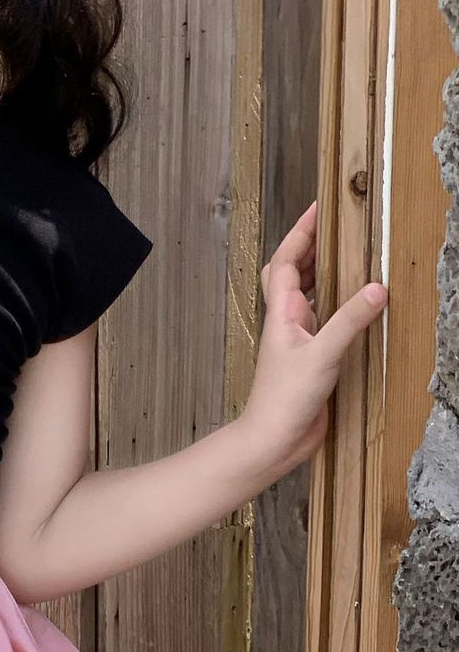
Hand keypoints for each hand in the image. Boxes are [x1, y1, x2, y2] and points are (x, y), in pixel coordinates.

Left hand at [239, 201, 388, 477]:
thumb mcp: (321, 355)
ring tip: (349, 256)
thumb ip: (349, 320)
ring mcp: (299, 342)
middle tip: (336, 228)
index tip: (320, 208)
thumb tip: (378, 288)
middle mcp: (288, 323)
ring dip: (324, 276)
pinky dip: (339, 308)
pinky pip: (326, 323)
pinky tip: (357, 305)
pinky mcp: (312, 361)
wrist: (272, 443)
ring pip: (309, 298)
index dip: (300, 233)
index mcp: (282, 314)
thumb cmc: (283, 401)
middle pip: (293, 275)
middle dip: (310, 248)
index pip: (285, 261)